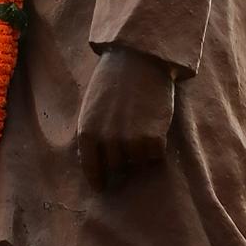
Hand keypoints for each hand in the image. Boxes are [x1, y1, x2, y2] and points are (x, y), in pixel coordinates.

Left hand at [77, 47, 174, 191]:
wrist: (138, 59)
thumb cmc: (114, 80)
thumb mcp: (92, 106)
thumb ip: (94, 133)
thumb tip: (98, 162)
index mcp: (87, 132)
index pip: (91, 169)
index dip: (98, 179)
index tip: (103, 186)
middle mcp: (107, 141)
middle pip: (117, 166)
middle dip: (123, 158)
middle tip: (131, 140)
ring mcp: (130, 142)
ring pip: (138, 162)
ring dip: (142, 150)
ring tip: (143, 125)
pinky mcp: (153, 140)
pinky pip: (156, 156)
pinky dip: (158, 145)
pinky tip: (155, 124)